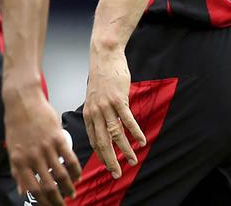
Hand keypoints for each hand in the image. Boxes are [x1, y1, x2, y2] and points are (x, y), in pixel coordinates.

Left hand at [4, 87, 80, 205]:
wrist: (22, 101)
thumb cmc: (15, 124)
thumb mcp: (11, 149)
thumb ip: (16, 171)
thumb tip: (21, 191)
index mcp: (19, 161)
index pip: (32, 190)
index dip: (43, 202)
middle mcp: (32, 156)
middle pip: (49, 186)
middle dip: (58, 201)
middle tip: (64, 205)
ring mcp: (46, 147)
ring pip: (62, 175)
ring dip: (69, 188)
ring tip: (72, 193)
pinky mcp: (58, 138)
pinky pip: (70, 159)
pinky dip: (76, 171)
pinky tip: (77, 177)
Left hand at [83, 47, 145, 178]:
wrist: (104, 57)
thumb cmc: (101, 78)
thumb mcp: (94, 98)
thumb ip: (98, 113)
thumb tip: (105, 127)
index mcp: (88, 113)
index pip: (93, 140)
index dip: (101, 155)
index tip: (108, 166)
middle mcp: (95, 112)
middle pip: (102, 142)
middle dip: (110, 160)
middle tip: (117, 174)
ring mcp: (106, 106)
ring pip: (115, 134)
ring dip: (125, 150)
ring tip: (133, 160)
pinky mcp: (118, 99)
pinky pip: (127, 120)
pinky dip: (135, 133)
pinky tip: (141, 141)